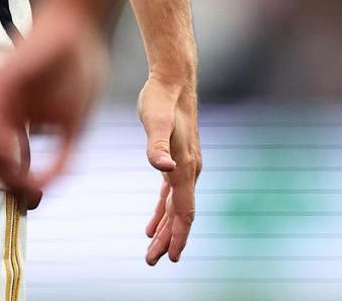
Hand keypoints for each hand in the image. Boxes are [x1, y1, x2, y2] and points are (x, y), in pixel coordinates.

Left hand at [0, 0, 107, 205]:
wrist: (74, 25)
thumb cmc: (77, 70)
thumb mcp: (72, 121)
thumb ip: (59, 151)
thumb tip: (46, 182)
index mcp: (16, 120)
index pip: (4, 161)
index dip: (17, 185)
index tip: (32, 201)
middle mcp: (0, 109)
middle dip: (7, 183)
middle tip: (27, 198)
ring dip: (2, 168)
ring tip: (22, 182)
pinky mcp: (0, 82)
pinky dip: (1, 143)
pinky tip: (16, 157)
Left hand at [137, 72, 201, 264]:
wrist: (173, 80)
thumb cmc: (162, 100)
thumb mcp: (156, 122)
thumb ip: (157, 145)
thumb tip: (164, 168)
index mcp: (186, 169)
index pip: (184, 212)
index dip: (177, 236)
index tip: (170, 257)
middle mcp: (189, 171)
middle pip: (180, 215)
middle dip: (168, 239)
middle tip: (153, 261)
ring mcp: (184, 166)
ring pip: (175, 207)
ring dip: (164, 229)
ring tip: (151, 248)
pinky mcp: (176, 160)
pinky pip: (170, 195)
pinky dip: (161, 210)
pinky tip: (152, 222)